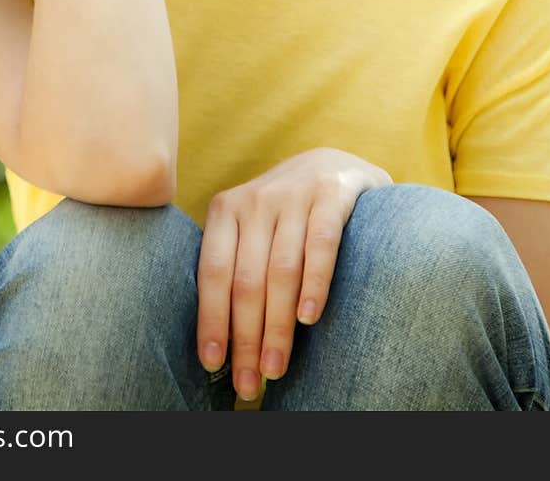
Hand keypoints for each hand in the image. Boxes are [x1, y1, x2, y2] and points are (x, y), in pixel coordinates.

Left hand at [196, 148, 391, 399]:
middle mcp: (256, 199)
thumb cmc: (286, 214)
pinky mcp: (332, 194)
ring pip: (281, 271)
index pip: (213, 273)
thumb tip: (220, 342)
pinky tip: (309, 319)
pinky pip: (321, 245)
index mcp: (226, 209)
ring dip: (278, 325)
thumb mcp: (253, 228)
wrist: (337, 165)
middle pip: (247, 280)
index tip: (213, 364)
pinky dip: (314, 284)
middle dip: (246, 337)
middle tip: (249, 383)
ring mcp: (295, 193)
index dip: (212, 320)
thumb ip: (236, 266)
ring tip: (276, 366)